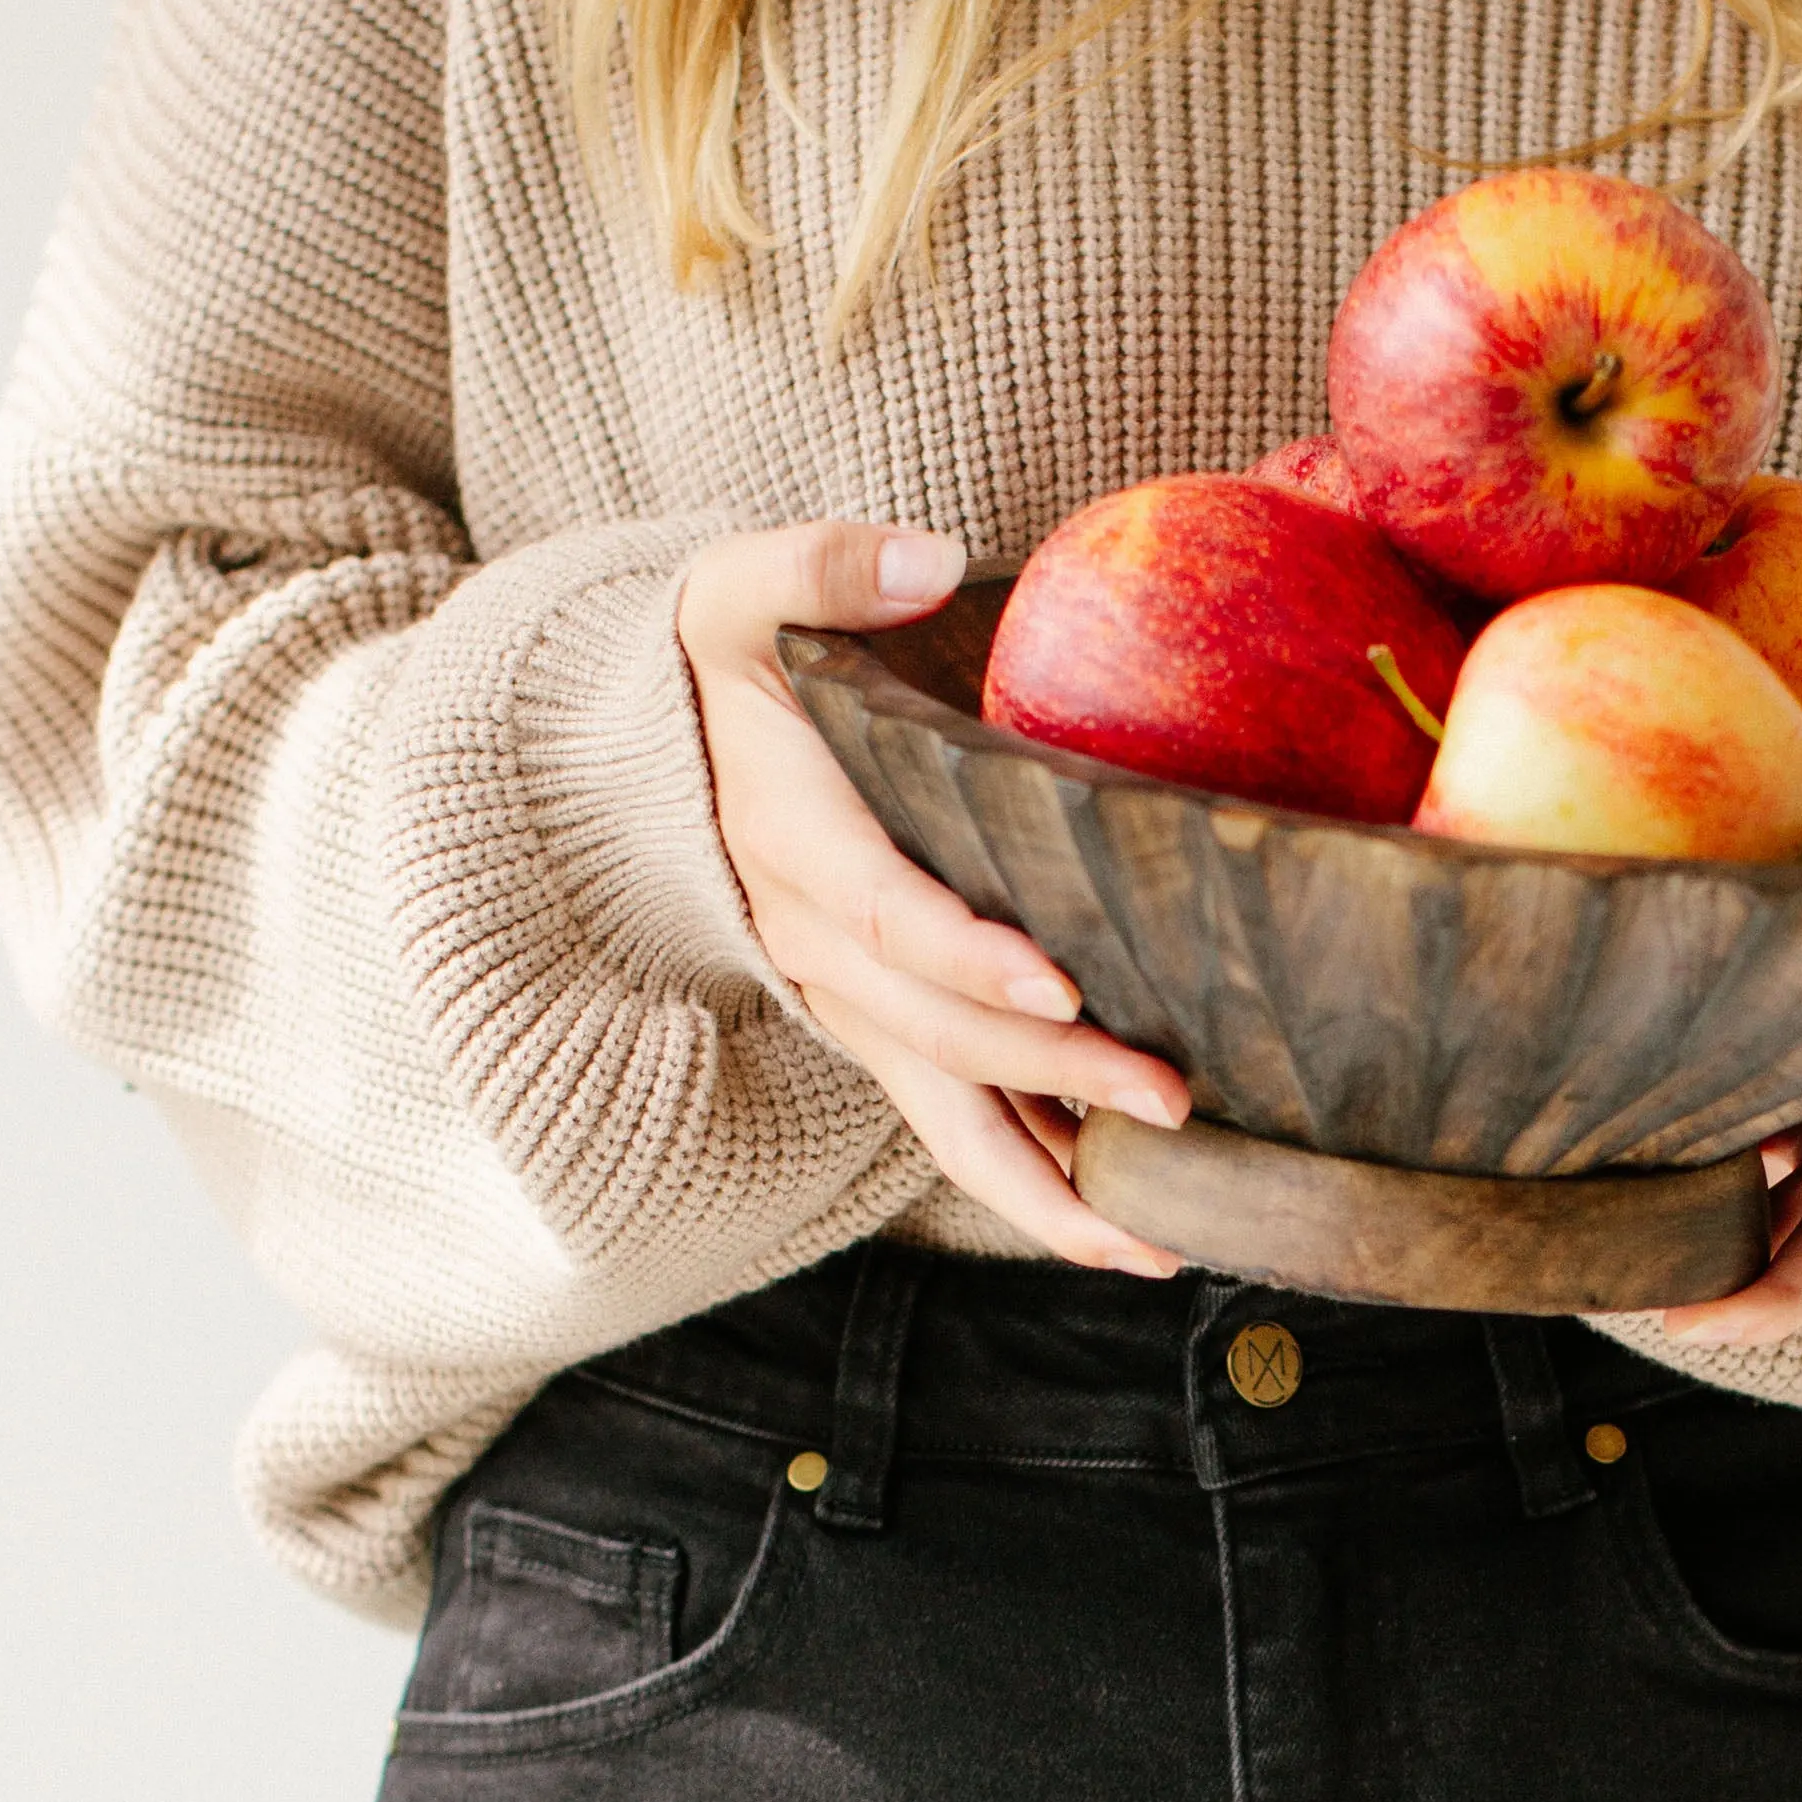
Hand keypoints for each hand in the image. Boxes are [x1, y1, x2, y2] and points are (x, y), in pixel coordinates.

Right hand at [675, 521, 1188, 1277]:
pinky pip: (952, 1129)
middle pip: (936, 1035)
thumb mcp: (740, 588)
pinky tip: (1126, 1231)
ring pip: (941, 1120)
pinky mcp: (875, 1034)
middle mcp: (816, 947)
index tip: (1057, 988)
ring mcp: (845, 1005)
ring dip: (1046, 1192)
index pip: (884, 913)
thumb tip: (930, 555)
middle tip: (1173, 1103)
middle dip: (1053, 1083)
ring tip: (1157, 1246)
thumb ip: (824, 566)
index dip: (964, 958)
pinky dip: (1032, 1187)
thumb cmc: (712, 664)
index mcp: (794, 839)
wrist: (628, 762)